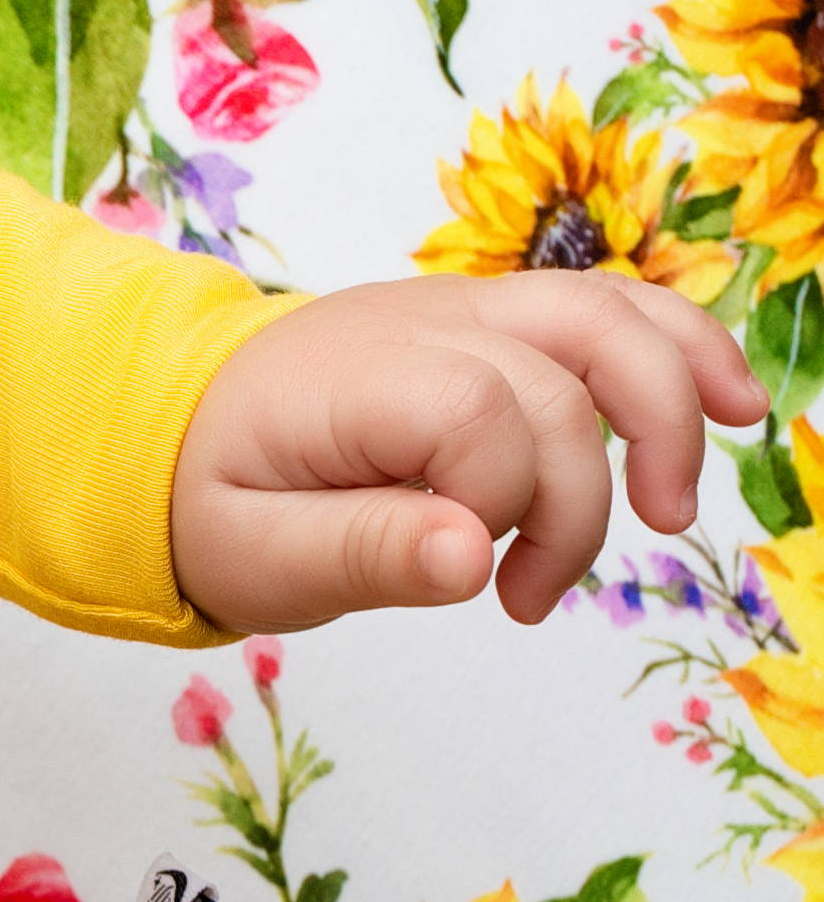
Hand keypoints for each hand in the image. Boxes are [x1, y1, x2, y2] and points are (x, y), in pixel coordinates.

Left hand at [171, 268, 765, 633]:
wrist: (166, 433)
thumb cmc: (210, 500)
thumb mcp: (254, 556)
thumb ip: (361, 554)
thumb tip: (470, 556)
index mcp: (354, 377)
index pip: (482, 415)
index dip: (504, 502)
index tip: (478, 583)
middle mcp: (419, 324)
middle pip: (562, 369)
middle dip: (585, 489)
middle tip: (548, 590)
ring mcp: (462, 310)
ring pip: (606, 316)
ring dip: (673, 400)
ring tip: (679, 506)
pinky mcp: (491, 323)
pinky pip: (604, 312)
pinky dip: (678, 350)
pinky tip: (733, 405)